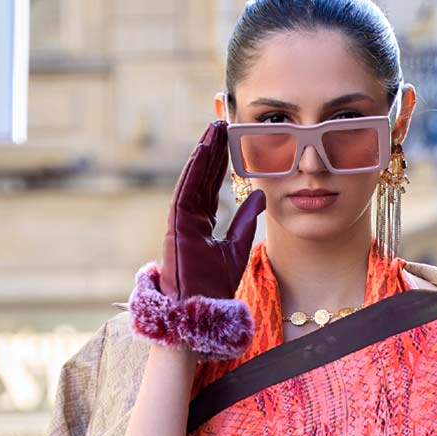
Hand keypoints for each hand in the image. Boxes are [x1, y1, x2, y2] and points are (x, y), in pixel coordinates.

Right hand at [162, 121, 261, 305]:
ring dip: (203, 153)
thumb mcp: (237, 247)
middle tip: (221, 124)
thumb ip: (246, 220)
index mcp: (200, 224)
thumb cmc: (214, 287)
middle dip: (212, 151)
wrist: (200, 310)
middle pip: (201, 178)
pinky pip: (186, 190)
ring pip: (193, 179)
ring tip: (214, 128)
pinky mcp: (176, 224)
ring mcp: (180, 220)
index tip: (229, 143)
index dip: (220, 165)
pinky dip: (194, 169)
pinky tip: (203, 149)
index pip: (211, 187)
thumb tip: (261, 195)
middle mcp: (188, 218)